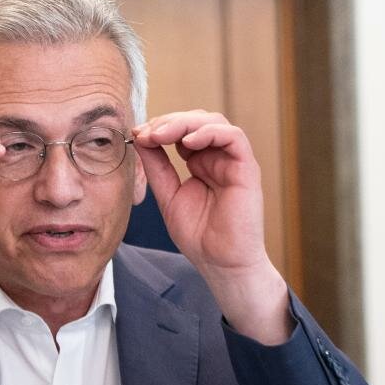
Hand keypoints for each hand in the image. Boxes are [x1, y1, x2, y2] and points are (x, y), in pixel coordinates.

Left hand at [132, 111, 292, 343]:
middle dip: (168, 121)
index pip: (181, 130)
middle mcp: (217, 158)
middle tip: (147, 133)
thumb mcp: (167, 194)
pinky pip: (234, 137)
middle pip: (196, 120)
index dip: (159, 127)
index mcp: (199, 162)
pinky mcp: (247, 168)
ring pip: (214, 122)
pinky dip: (210, 132)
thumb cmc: (198, 235)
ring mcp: (232, 161)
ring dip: (185, 123)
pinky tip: (188, 142)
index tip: (137, 135)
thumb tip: (141, 137)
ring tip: (162, 135)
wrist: (220, 264)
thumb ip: (156, 166)